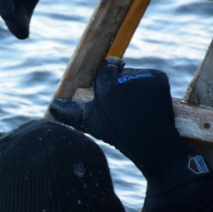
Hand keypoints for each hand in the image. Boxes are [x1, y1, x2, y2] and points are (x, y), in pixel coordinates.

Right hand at [48, 58, 180, 174]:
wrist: (152, 144)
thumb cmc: (119, 135)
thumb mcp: (90, 124)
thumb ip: (70, 113)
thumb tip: (53, 106)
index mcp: (107, 87)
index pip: (106, 67)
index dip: (108, 75)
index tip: (111, 84)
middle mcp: (125, 79)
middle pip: (121, 71)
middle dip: (121, 83)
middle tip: (124, 103)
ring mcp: (145, 78)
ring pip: (136, 74)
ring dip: (136, 85)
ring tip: (137, 107)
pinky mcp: (159, 78)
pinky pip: (152, 77)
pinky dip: (150, 86)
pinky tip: (148, 103)